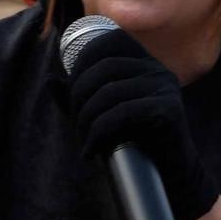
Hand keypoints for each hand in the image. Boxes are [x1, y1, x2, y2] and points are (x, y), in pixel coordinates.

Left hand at [65, 26, 218, 219]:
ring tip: (84, 143)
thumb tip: (51, 80)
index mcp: (145, 63)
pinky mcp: (168, 110)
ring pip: (109, 93)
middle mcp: (158, 70)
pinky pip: (121, 114)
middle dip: (79, 97)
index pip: (109, 40)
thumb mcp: (101, 116)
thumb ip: (79, 98)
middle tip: (77, 126)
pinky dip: (98, 134)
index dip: (83, 60)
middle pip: (104, 67)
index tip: (74, 93)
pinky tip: (91, 152)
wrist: (169, 178)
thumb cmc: (133, 145)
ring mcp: (165, 88)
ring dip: (86, 121)